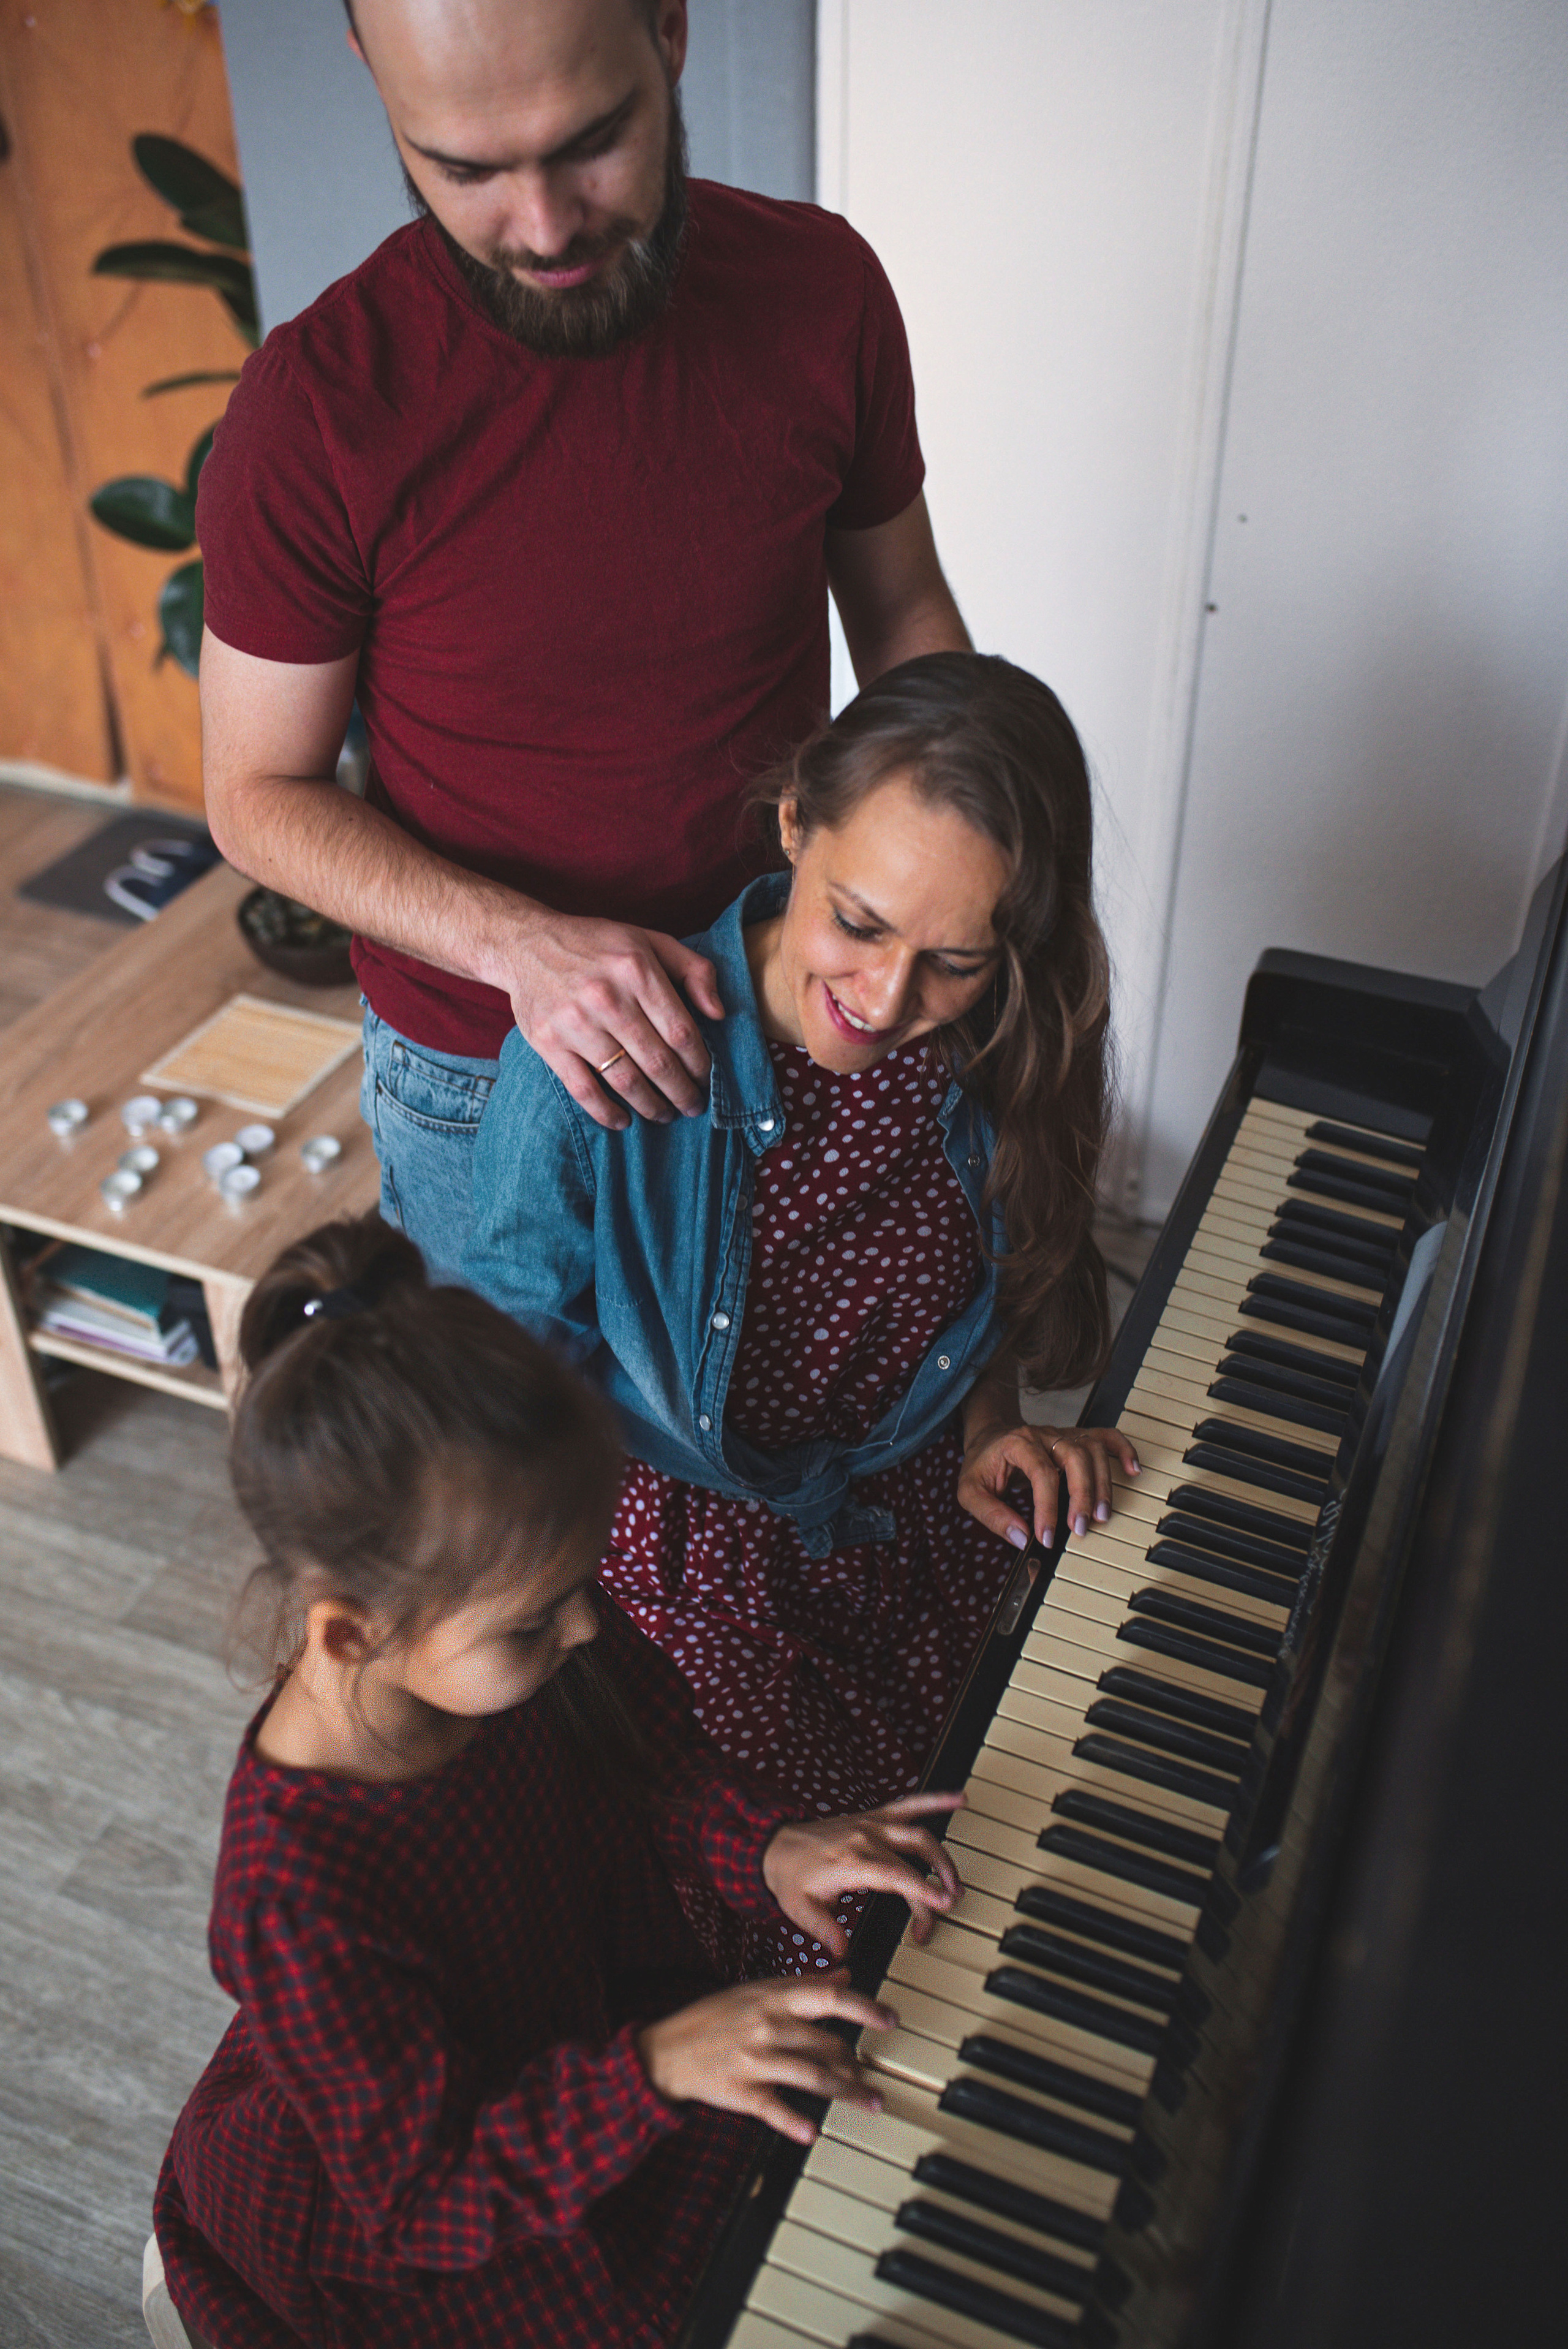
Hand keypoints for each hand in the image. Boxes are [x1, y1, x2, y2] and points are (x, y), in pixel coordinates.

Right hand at [502, 910, 723, 1128]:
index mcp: (637, 970)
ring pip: (625, 1080)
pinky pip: (584, 1089)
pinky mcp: (548, 1043)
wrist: (526, 943)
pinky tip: (623, 1120)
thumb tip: (720, 1013)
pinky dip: (606, 1112)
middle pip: (657, 1062)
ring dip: (651, 1106)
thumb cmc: (597, 945)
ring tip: (664, 1114)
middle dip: (681, 1092)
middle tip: (692, 1106)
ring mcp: (575, 1023)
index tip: (707, 1078)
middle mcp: (607, 997)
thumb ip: (694, 970)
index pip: (681, 1032)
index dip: (700, 1063)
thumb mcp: (650, 941)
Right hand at [636, 1968, 895, 2145]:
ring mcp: (755, 2060)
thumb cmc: (715, 2017)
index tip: (890, 2019)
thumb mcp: (757, 1990)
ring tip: (869, 2101)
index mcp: (773, 1998)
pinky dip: (794, 2122)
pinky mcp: (741, 2092)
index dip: (865, 2007)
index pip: (830, 1997)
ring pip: (813, 2077)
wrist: (667, 2050)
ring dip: (847, 2092)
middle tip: (872, 2076)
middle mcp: (768, 2026)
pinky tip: (812, 2132)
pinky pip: (774, 2109)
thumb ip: (804, 1984)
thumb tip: (845, 1974)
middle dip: (857, 2063)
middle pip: (828, 2044)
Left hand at [762, 1793, 965, 1958]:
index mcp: (851, 1861)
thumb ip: (825, 1931)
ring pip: (918, 1832)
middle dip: (937, 1881)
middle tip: (947, 1906)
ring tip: (957, 1880)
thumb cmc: (790, 1876)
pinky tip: (958, 1799)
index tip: (943, 1903)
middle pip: (914, 1857)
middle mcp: (866, 1838)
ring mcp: (871, 1824)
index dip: (922, 1889)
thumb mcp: (800, 1909)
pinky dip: (935, 1800)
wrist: (774, 1845)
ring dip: (942, 1854)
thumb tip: (843, 1953)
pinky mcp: (874, 1818)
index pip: (896, 1875)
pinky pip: (909, 1804)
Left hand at [957, 1420, 1140, 1549]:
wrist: (989, 1436)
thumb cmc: (982, 1465)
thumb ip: (991, 1514)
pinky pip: (1106, 1436)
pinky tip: (1133, 1470)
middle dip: (1082, 1495)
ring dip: (1103, 1483)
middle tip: (1080, 1529)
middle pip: (1075, 1456)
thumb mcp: (969, 1491)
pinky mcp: (1076, 1438)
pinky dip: (1123, 1450)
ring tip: (1102, 1515)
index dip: (1047, 1508)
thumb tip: (1021, 1538)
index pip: (1041, 1473)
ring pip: (1093, 1449)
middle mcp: (1044, 1435)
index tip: (1047, 1538)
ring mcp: (1063, 1434)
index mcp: (1018, 1443)